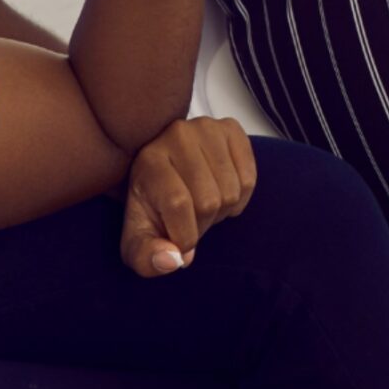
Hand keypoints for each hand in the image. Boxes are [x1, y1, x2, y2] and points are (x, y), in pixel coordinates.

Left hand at [118, 117, 257, 277]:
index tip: (181, 244)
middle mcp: (176, 135)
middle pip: (209, 200)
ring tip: (206, 204)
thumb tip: (175, 260)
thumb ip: (147, 258)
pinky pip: (250, 178)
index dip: (186, 235)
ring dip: (223, 211)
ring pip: (231, 191)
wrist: (168, 172)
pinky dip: (241, 197)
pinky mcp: (231, 128)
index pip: (179, 203)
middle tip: (193, 220)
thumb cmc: (153, 208)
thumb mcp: (139, 240)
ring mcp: (207, 128)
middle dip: (204, 224)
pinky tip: (223, 191)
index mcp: (149, 161)